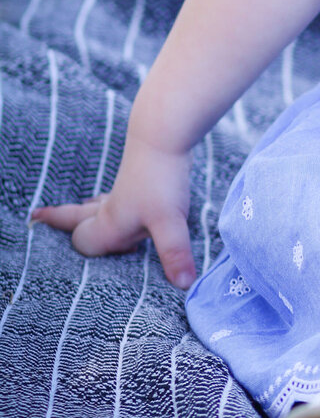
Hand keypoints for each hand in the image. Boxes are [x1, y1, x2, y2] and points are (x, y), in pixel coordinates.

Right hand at [31, 130, 195, 288]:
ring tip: (82, 210)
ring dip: (87, 210)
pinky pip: (118, 194)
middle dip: (59, 219)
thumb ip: (174, 253)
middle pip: (78, 216)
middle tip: (37, 216)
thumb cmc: (160, 178)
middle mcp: (112, 207)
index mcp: (110, 223)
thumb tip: (184, 285)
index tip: (52, 246)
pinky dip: (112, 200)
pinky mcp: (139, 177)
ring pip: (98, 204)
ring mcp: (124, 189)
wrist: (164, 133)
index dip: (81, 252)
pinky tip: (127, 198)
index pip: (83, 243)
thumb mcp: (171, 222)